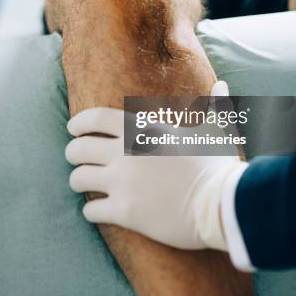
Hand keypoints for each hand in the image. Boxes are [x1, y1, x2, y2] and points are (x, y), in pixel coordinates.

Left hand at [65, 81, 244, 249]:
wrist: (222, 202)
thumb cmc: (218, 163)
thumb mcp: (214, 127)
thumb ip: (214, 103)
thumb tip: (223, 83)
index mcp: (142, 129)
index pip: (95, 118)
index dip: (79, 123)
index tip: (73, 129)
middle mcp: (125, 152)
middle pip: (79, 149)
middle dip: (74, 154)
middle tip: (77, 159)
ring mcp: (123, 182)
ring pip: (79, 179)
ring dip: (79, 181)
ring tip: (85, 185)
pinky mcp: (124, 211)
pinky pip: (91, 210)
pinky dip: (92, 210)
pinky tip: (99, 210)